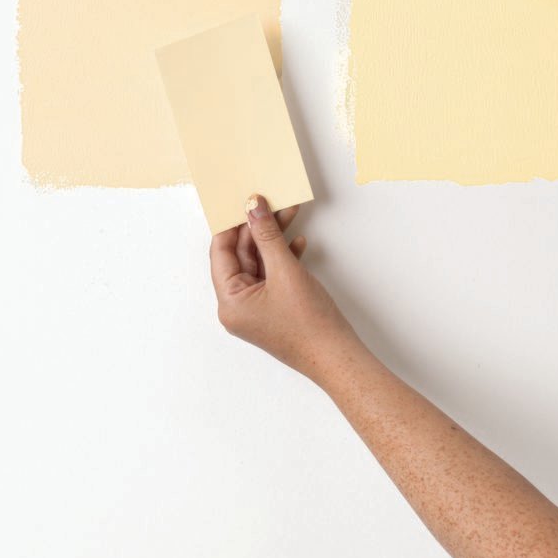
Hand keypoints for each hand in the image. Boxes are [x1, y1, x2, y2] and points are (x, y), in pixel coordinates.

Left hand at [209, 193, 360, 383]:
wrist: (337, 356)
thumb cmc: (309, 324)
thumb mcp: (286, 271)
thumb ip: (267, 235)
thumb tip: (253, 207)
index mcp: (229, 302)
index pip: (221, 253)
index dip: (233, 225)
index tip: (244, 201)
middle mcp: (237, 306)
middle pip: (241, 256)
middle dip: (258, 229)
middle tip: (272, 203)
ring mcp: (256, 309)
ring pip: (259, 263)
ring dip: (274, 240)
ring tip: (289, 214)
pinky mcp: (274, 308)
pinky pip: (272, 276)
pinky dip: (283, 258)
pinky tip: (298, 243)